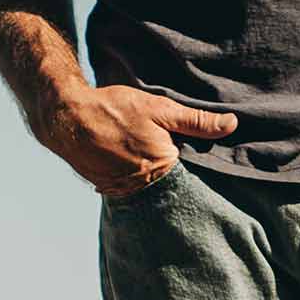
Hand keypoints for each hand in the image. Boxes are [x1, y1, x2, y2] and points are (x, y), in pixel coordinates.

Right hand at [37, 83, 237, 196]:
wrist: (67, 119)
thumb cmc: (114, 109)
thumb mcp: (160, 109)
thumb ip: (196, 121)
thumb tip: (232, 125)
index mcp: (164, 167)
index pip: (194, 172)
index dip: (198, 160)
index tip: (203, 152)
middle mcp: (145, 186)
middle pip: (173, 181)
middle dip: (177, 169)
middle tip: (171, 149)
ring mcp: (124, 190)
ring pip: (151, 185)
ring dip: (153, 174)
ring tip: (147, 153)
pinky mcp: (108, 189)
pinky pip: (130, 186)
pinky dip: (134, 175)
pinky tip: (130, 158)